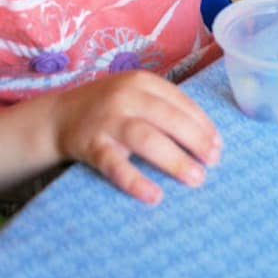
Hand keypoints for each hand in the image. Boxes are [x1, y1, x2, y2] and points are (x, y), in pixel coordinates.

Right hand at [52, 71, 221, 204]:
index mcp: (142, 81)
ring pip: (145, 138)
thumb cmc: (108, 109)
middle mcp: (125, 96)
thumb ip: (164, 108)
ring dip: (174, 159)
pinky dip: (135, 180)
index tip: (219, 145)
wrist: (58, 117)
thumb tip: (207, 139)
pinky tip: (154, 195)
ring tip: (196, 178)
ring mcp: (107, 120)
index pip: (180, 100)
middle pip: (168, 117)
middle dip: (195, 140)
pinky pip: (115, 165)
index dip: (202, 123)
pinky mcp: (91, 145)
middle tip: (214, 162)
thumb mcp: (135, 96)